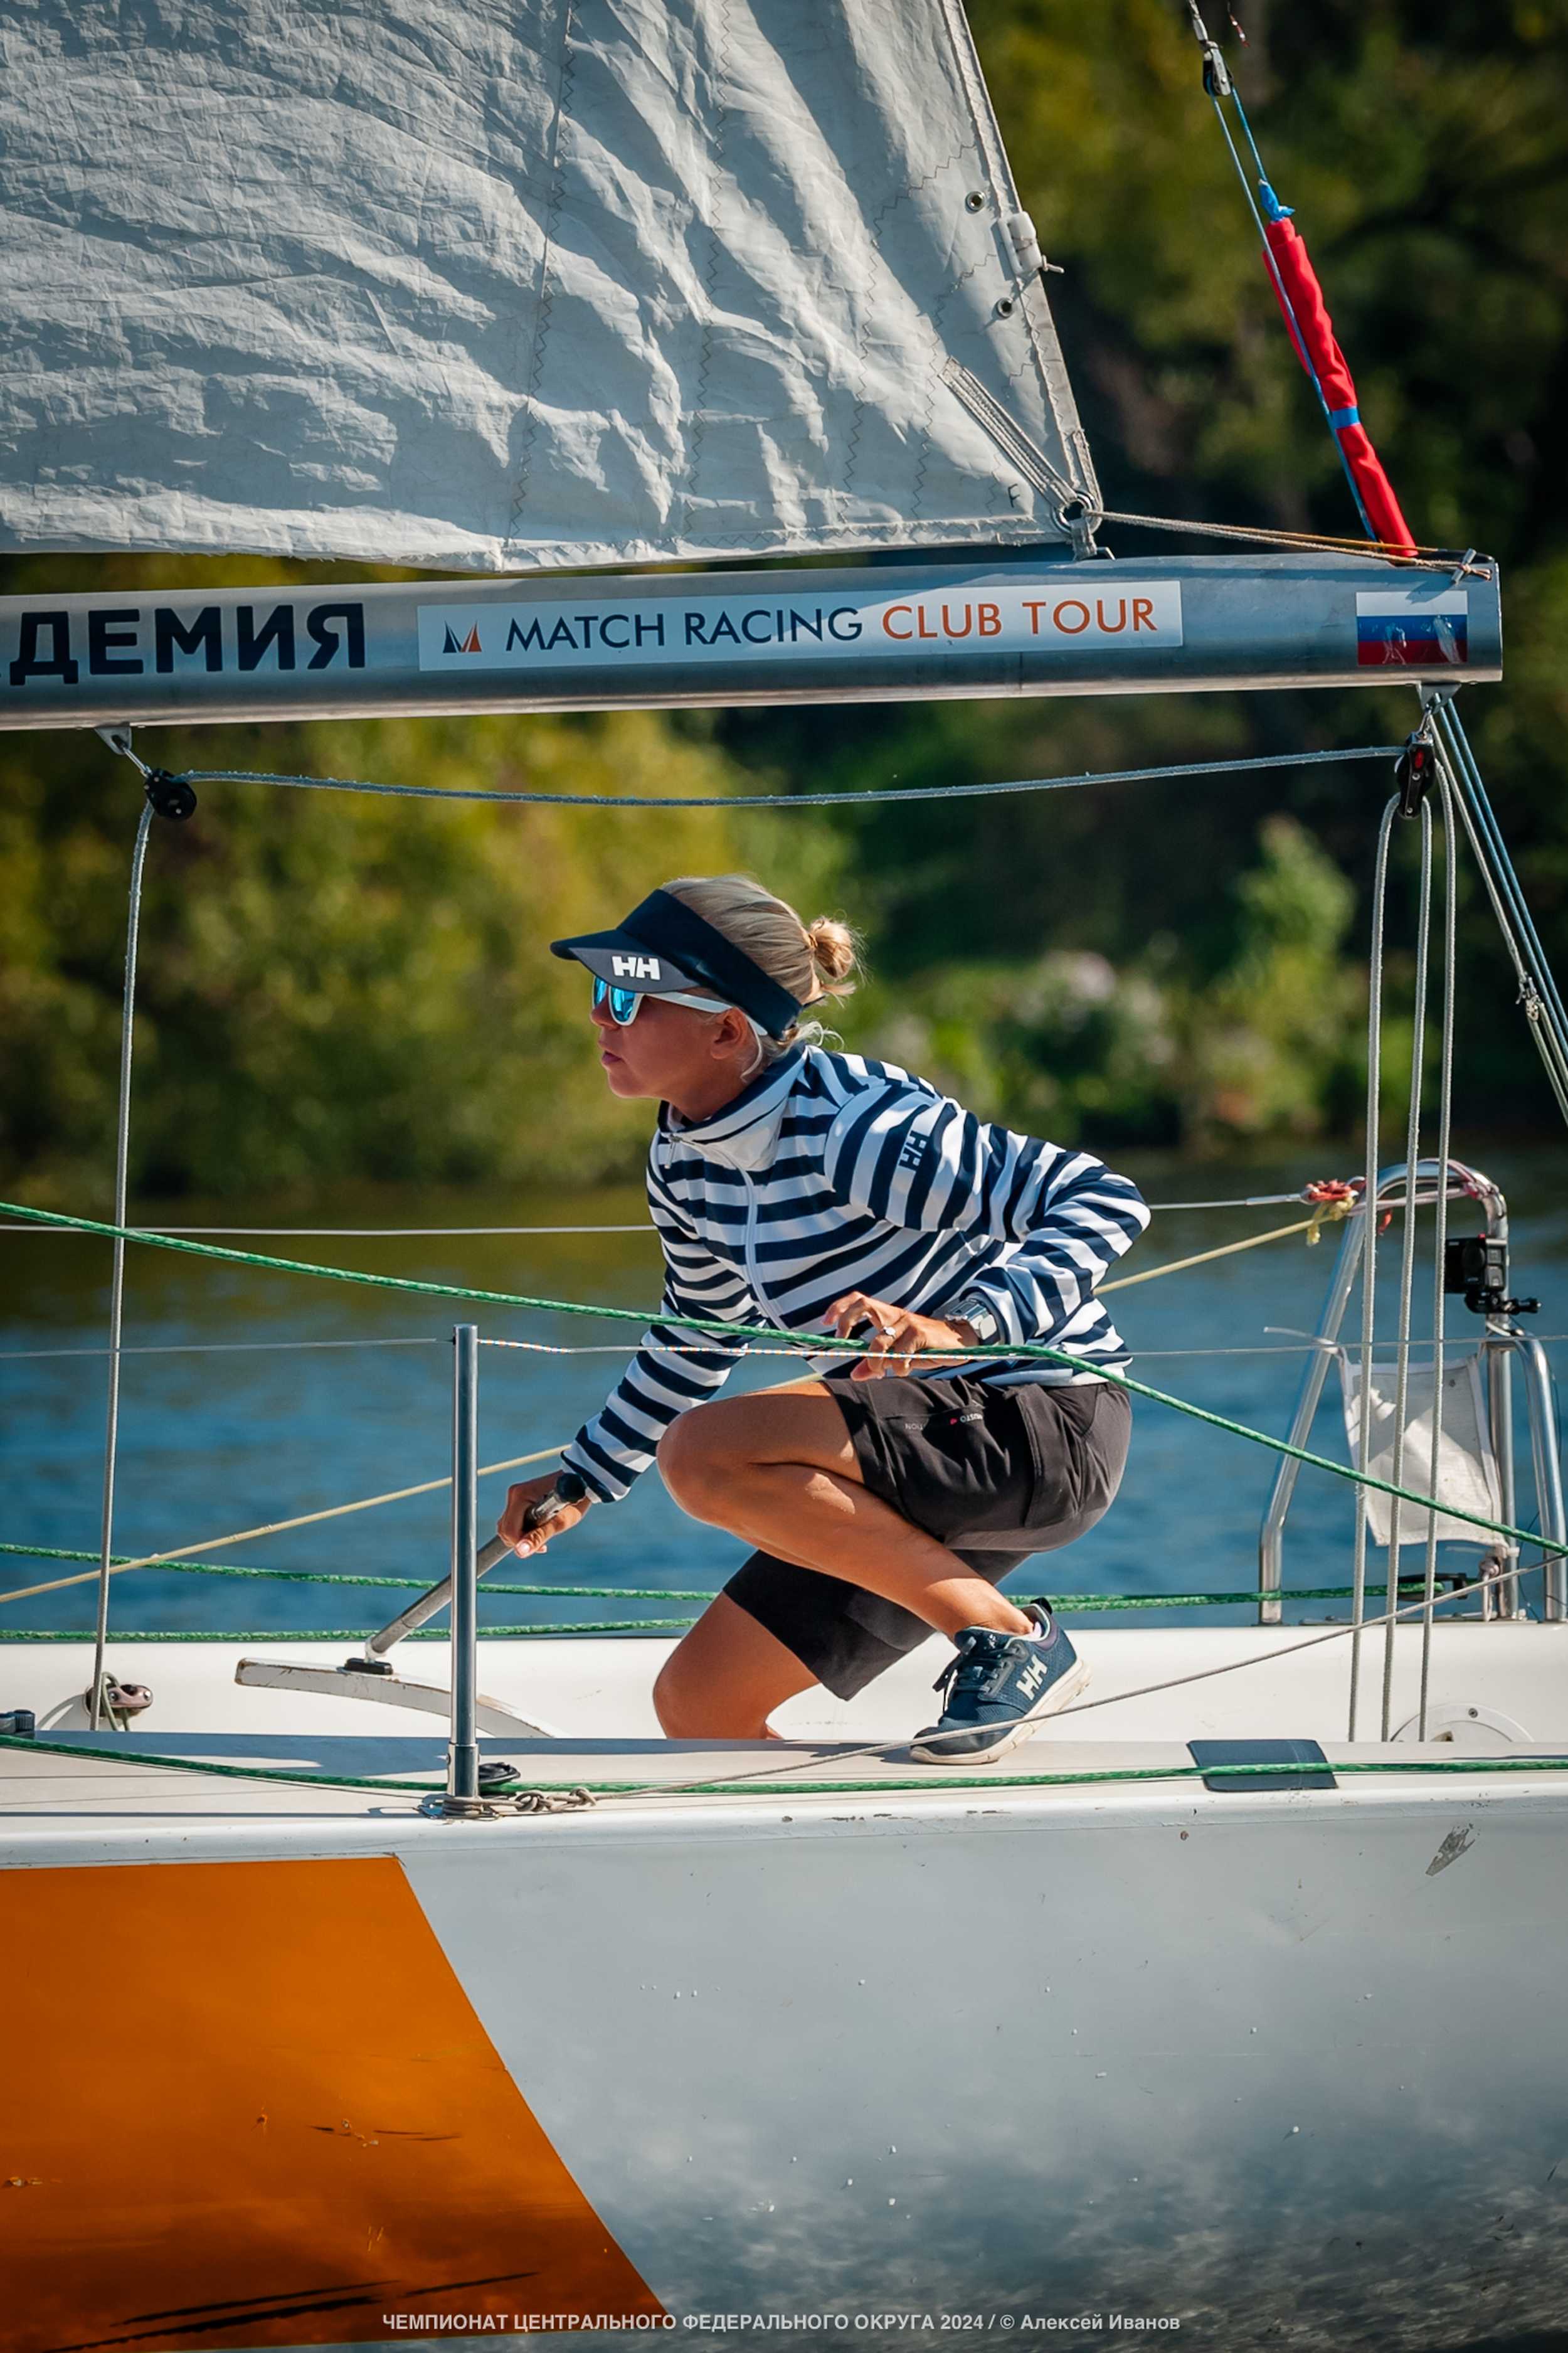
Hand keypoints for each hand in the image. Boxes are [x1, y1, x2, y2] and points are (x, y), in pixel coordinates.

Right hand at [498, 1472, 592, 1557]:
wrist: (581, 1481)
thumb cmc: (574, 1499)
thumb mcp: (559, 1521)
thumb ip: (539, 1536)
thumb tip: (520, 1551)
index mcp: (520, 1496)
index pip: (509, 1531)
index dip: (522, 1544)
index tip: (542, 1546)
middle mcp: (514, 1494)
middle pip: (505, 1530)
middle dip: (522, 1541)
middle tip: (545, 1543)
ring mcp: (515, 1495)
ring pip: (507, 1526)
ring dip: (523, 1536)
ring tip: (545, 1533)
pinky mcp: (519, 1498)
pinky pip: (513, 1521)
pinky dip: (523, 1529)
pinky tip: (540, 1528)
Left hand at [825, 1290, 979, 1381]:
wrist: (958, 1341)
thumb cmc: (924, 1346)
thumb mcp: (898, 1354)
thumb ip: (875, 1363)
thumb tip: (855, 1375)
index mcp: (887, 1315)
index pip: (859, 1300)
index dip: (840, 1307)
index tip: (826, 1322)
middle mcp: (895, 1314)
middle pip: (864, 1305)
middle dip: (847, 1320)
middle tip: (841, 1338)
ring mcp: (907, 1322)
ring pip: (879, 1341)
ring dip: (875, 1362)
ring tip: (881, 1372)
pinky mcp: (920, 1334)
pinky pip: (900, 1355)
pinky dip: (898, 1368)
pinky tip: (905, 1369)